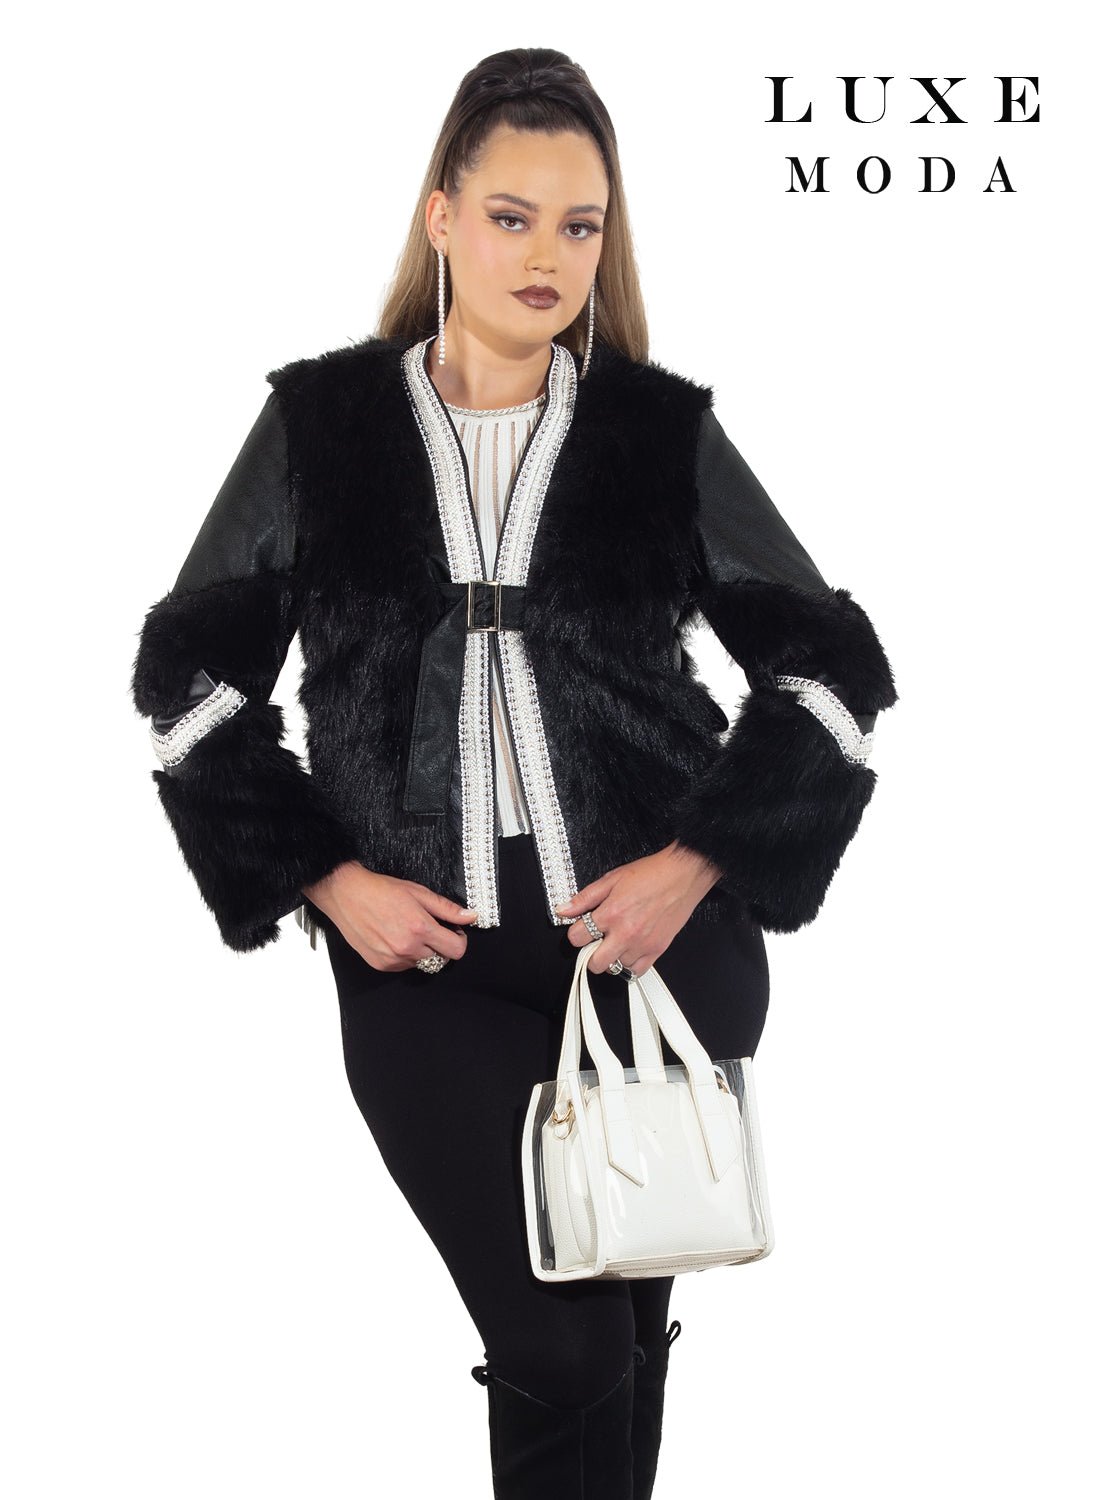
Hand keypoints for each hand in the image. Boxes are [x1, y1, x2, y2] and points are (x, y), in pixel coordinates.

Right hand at [302, 862, 479, 971]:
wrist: (346, 894)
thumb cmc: (381, 890)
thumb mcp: (419, 893)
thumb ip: (447, 908)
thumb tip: (471, 916)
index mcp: (421, 929)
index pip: (456, 950)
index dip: (459, 940)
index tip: (453, 931)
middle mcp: (407, 948)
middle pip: (440, 959)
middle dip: (440, 945)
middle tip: (428, 928)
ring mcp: (393, 959)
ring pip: (422, 963)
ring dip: (422, 951)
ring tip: (407, 930)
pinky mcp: (381, 965)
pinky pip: (404, 966)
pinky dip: (405, 955)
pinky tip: (394, 937)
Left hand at [554, 842, 722, 975]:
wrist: (682, 875)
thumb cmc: (651, 874)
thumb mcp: (611, 879)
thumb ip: (585, 897)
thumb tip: (564, 909)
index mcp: (611, 913)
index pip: (577, 938)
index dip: (576, 933)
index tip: (581, 930)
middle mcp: (625, 932)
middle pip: (595, 962)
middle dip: (591, 953)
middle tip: (596, 942)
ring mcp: (642, 944)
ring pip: (616, 967)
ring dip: (613, 957)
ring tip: (617, 941)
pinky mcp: (657, 949)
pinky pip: (637, 972)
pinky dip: (630, 965)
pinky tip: (630, 951)